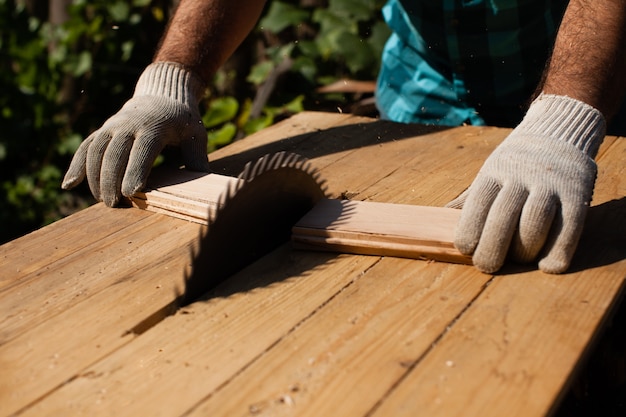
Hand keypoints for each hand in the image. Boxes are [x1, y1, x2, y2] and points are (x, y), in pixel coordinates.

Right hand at [62, 62, 209, 206]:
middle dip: (111, 180)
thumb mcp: (196, 134)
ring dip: (94, 177)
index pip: (142, 150)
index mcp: (154, 126)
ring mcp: (112, 127)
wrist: (163, 94)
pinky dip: (76, 165)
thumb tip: (204, 182)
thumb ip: (197, 157)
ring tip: (101, 200)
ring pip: (95, 151)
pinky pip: (85, 147)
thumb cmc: (183, 120)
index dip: (135, 171)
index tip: (131, 193)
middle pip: (114, 153)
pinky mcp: (103, 131)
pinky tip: (68, 185)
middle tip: (115, 205)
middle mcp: (128, 125)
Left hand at [448, 95, 605, 272]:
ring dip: (524, 250)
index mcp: (494, 172)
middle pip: (503, 216)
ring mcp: (550, 184)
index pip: (477, 203)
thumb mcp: (488, 174)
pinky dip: (559, 250)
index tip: (466, 250)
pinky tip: (548, 266)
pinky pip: (569, 226)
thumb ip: (468, 200)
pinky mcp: (577, 192)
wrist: (558, 131)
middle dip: (492, 248)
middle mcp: (521, 176)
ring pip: (534, 221)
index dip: (469, 230)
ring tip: (519, 260)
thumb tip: (437, 222)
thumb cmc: (514, 165)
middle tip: (486, 266)